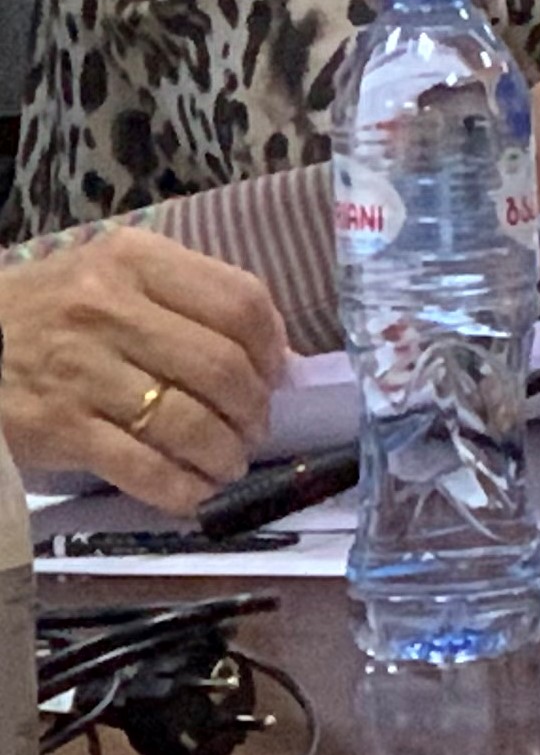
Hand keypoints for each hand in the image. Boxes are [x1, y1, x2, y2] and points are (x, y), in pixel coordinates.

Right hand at [0, 230, 289, 514]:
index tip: (276, 376)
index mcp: (135, 260)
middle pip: (222, 367)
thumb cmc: (49, 308)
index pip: (240, 301)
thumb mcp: (114, 275)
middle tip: (256, 430)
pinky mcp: (56, 427)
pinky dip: (181, 488)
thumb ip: (190, 299)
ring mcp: (81, 370)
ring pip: (188, 422)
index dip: (273, 348)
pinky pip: (141, 466)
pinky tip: (195, 495)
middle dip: (254, 409)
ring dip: (224, 454)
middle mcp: (110, 310)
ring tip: (229, 464)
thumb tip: (276, 356)